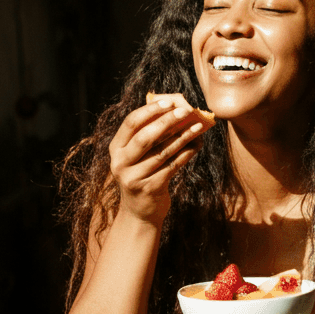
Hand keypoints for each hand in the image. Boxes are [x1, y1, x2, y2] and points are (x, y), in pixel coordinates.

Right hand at [109, 96, 208, 224]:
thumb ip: (149, 134)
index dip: (151, 110)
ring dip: (183, 136)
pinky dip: (186, 153)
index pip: (131, 123)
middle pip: (146, 137)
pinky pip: (172, 166)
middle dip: (167, 121)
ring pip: (162, 152)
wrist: (139, 212)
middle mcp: (121, 162)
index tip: (169, 101)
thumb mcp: (138, 156)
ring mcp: (134, 177)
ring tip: (198, 126)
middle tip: (187, 111)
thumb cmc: (143, 174)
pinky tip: (197, 144)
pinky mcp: (150, 188)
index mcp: (116, 149)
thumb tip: (176, 110)